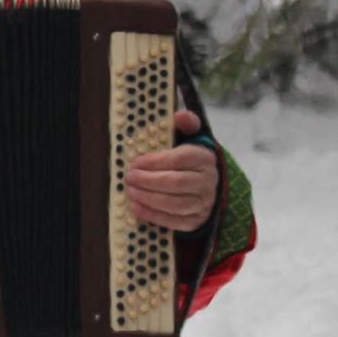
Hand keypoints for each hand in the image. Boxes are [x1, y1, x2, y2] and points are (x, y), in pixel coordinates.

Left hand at [123, 110, 218, 231]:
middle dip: (148, 181)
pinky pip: (175, 221)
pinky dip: (153, 215)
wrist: (207, 183)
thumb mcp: (191, 137)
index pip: (179, 159)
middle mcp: (208, 181)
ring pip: (175, 204)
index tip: (135, 163)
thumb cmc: (189, 158)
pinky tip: (136, 207)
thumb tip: (179, 114)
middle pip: (176, 183)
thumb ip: (186, 124)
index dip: (154, 162)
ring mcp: (204, 203)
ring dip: (148, 199)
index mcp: (205, 158)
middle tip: (129, 177)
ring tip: (130, 191)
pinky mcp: (197, 220)